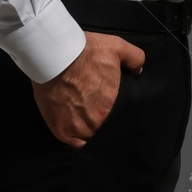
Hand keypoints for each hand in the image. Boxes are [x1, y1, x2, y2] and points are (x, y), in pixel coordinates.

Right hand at [31, 31, 146, 147]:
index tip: (114, 110)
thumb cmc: (83, 51)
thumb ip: (135, 58)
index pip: (121, 119)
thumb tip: (138, 72)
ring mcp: (78, 128)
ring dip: (92, 132)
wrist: (53, 55)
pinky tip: (79, 131)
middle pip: (106, 129)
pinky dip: (78, 140)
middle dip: (106, 122)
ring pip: (92, 138)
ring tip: (88, 121)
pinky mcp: (62, 131)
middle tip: (99, 113)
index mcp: (112, 104)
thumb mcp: (117, 47)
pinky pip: (76, 145)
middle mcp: (97, 121)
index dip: (118, 116)